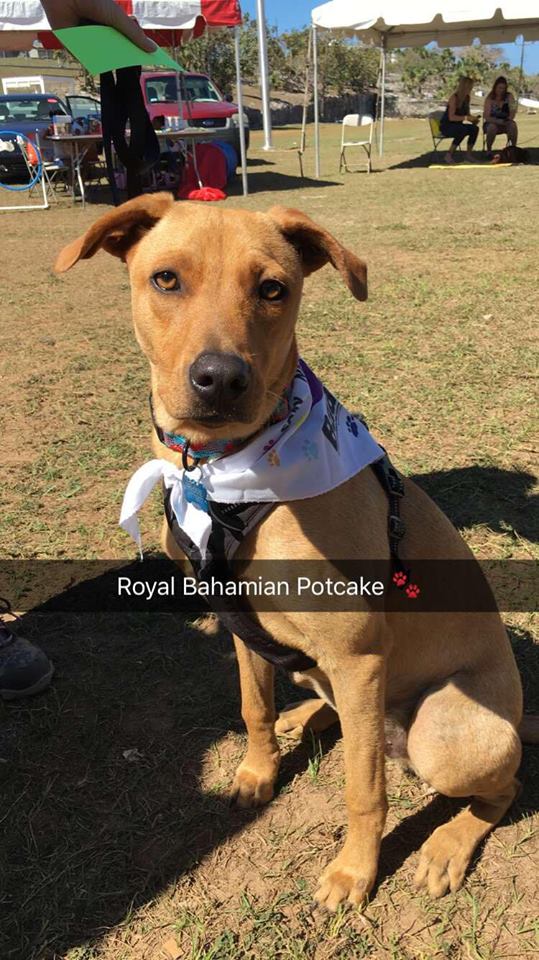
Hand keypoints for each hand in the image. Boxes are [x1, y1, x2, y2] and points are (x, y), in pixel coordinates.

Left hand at [42, 0, 156, 51]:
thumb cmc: (94, 0)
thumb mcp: (118, 18)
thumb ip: (134, 34)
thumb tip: (153, 49)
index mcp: (112, 25)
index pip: (128, 41)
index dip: (138, 49)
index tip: (152, 58)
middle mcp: (101, 35)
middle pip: (117, 52)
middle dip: (126, 56)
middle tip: (136, 62)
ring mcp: (89, 42)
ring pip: (104, 57)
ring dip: (112, 59)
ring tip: (123, 62)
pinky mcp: (76, 49)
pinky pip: (89, 59)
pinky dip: (96, 61)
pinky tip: (106, 63)